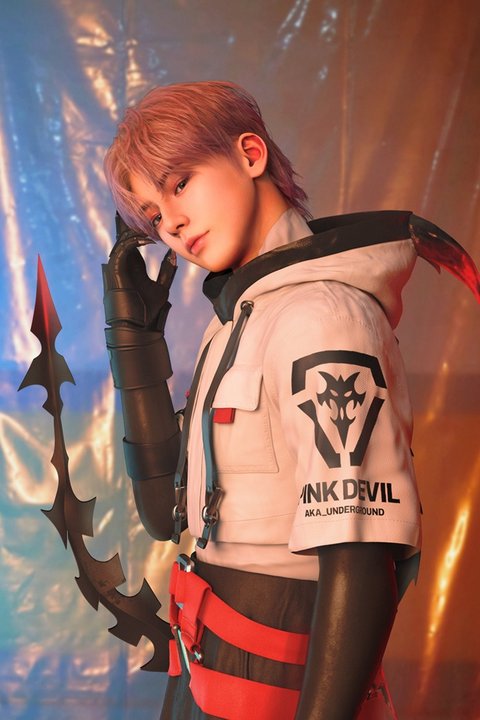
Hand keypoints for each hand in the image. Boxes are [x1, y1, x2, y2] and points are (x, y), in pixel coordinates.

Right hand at [102, 213, 176, 331]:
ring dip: (132, 225)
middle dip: (129, 217)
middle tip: (137, 199)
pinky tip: (146, 236)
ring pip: (122, 239)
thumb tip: (173, 255)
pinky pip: (122, 250)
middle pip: (123, 233)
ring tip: (143, 212)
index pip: (133, 238)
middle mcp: (122, 263)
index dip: (139, 223)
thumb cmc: (149, 314)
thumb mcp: (162, 287)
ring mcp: (116, 267)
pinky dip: (133, 242)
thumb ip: (167, 271)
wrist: (139, 331)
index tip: (147, 209)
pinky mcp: (114, 273)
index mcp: (132, 265)